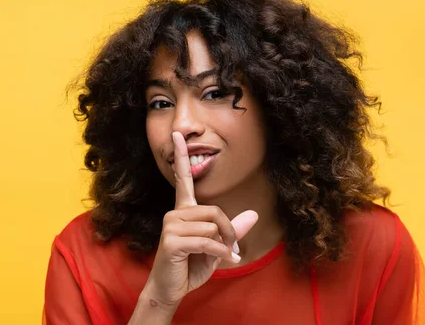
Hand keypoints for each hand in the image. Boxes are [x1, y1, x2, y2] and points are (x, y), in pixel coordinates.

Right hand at [142, 131, 258, 308]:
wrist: (171, 289)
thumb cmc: (191, 266)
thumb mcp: (217, 247)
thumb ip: (231, 230)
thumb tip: (254, 214)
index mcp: (183, 211)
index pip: (183, 180)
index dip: (182, 156)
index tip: (178, 135)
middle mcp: (174, 214)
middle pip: (214, 210)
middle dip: (228, 230)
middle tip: (232, 248)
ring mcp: (170, 226)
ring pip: (212, 225)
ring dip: (225, 244)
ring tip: (223, 256)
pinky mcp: (171, 241)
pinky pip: (207, 241)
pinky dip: (221, 253)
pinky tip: (224, 261)